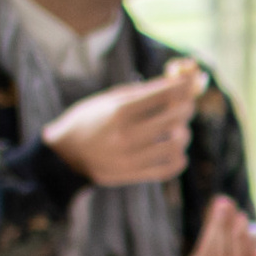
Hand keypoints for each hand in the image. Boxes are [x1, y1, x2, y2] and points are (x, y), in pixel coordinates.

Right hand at [43, 61, 201, 185]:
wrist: (64, 156)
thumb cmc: (89, 120)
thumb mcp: (109, 99)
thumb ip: (144, 92)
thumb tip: (179, 80)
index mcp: (118, 111)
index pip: (164, 95)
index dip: (184, 85)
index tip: (191, 80)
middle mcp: (126, 135)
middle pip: (175, 118)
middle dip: (187, 106)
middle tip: (185, 103)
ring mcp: (131, 158)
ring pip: (177, 143)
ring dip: (183, 132)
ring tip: (175, 128)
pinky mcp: (134, 175)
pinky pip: (171, 167)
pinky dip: (179, 157)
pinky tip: (173, 148)